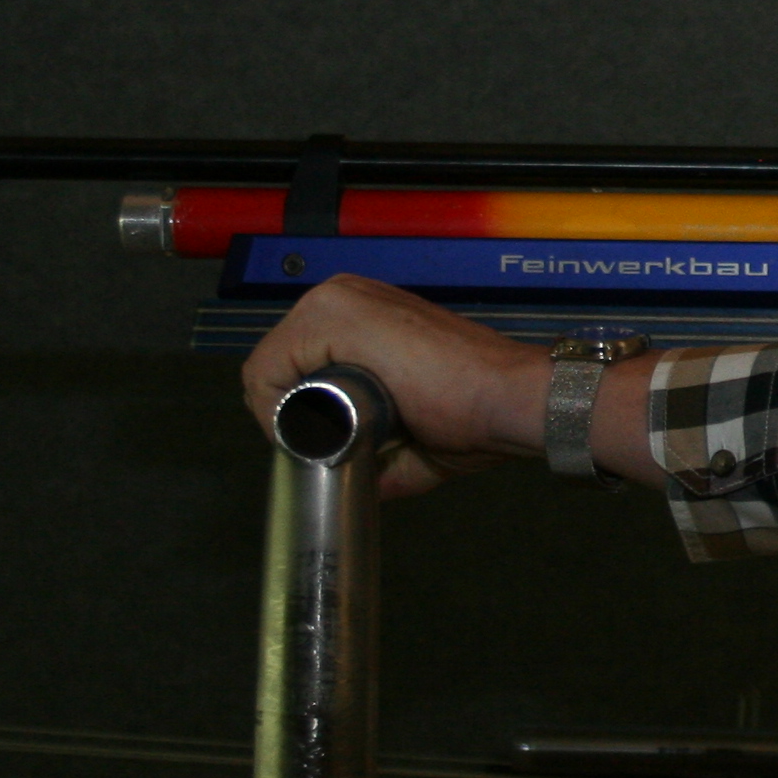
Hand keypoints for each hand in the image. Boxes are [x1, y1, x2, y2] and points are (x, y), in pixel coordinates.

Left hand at [240, 274, 590, 498]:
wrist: (509, 396)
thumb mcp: (412, 434)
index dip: (294, 416)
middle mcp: (342, 295)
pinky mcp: (334, 314)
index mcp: (360, 315)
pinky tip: (315, 429)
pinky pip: (268, 368)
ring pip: (268, 368)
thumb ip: (379, 451)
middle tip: (327, 450)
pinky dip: (277, 408)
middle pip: (276, 365)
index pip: (291, 365)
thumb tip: (358, 482)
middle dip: (289, 417)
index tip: (326, 449)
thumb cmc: (476, 409)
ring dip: (286, 414)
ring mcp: (337, 299)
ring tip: (329, 441)